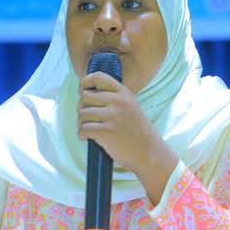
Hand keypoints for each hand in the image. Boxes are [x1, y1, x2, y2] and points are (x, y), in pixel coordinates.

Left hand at [77, 72, 177, 203]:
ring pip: (82, 114)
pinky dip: (81, 134)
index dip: (85, 82)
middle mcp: (118, 102)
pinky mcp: (106, 132)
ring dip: (80, 123)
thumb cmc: (138, 132)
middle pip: (85, 97)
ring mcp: (112, 117)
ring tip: (86, 129)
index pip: (98, 77)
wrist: (149, 152)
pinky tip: (85, 138)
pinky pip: (83, 128)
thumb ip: (115, 98)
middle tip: (85, 118)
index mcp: (124, 93)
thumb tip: (87, 94)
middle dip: (81, 108)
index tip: (81, 91)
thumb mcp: (131, 107)